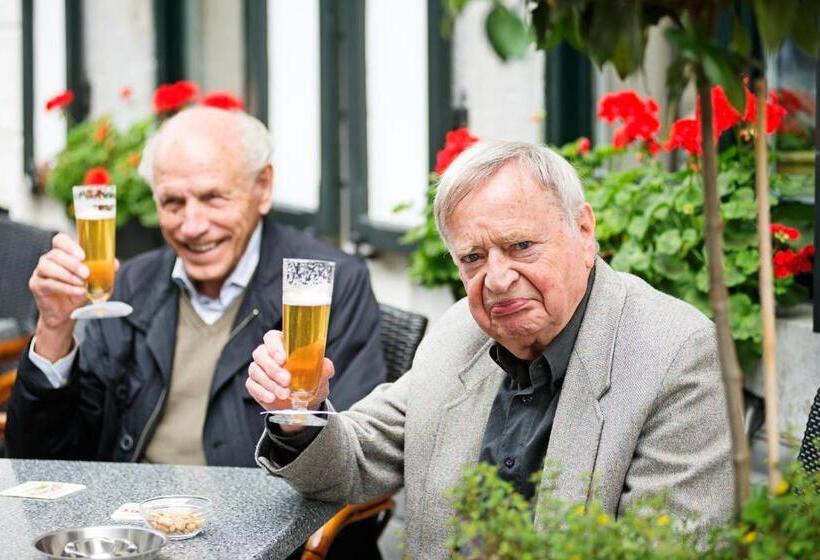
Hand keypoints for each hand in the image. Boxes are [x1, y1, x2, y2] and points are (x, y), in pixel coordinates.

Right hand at [29, 233, 119, 360]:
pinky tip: (78, 291)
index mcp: (62, 253)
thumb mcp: (93, 280)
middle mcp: (49, 260)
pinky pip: (49, 283)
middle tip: (86, 272)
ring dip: (67, 275)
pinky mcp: (37, 285)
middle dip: (72, 263)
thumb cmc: (77, 292)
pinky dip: (66, 287)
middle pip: (55, 254)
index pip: (60, 240)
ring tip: (81, 282)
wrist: (66, 312)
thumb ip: (102, 270)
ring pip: (48, 267)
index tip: (82, 255)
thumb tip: (114, 263)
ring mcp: (40, 272)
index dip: (70, 245)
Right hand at [246, 330, 334, 428]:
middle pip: (260, 354)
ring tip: (285, 394)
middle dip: (273, 368)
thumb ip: (324, 369)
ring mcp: (259, 369)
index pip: (271, 337)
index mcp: (283, 345)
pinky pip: (251, 385)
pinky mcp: (254, 384)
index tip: (283, 359)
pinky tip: (272, 398)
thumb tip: (326, 365)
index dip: (274, 346)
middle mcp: (268, 354)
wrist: (305, 404)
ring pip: (256, 370)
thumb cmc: (311, 382)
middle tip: (286, 380)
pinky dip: (261, 392)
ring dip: (270, 383)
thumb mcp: (321, 376)